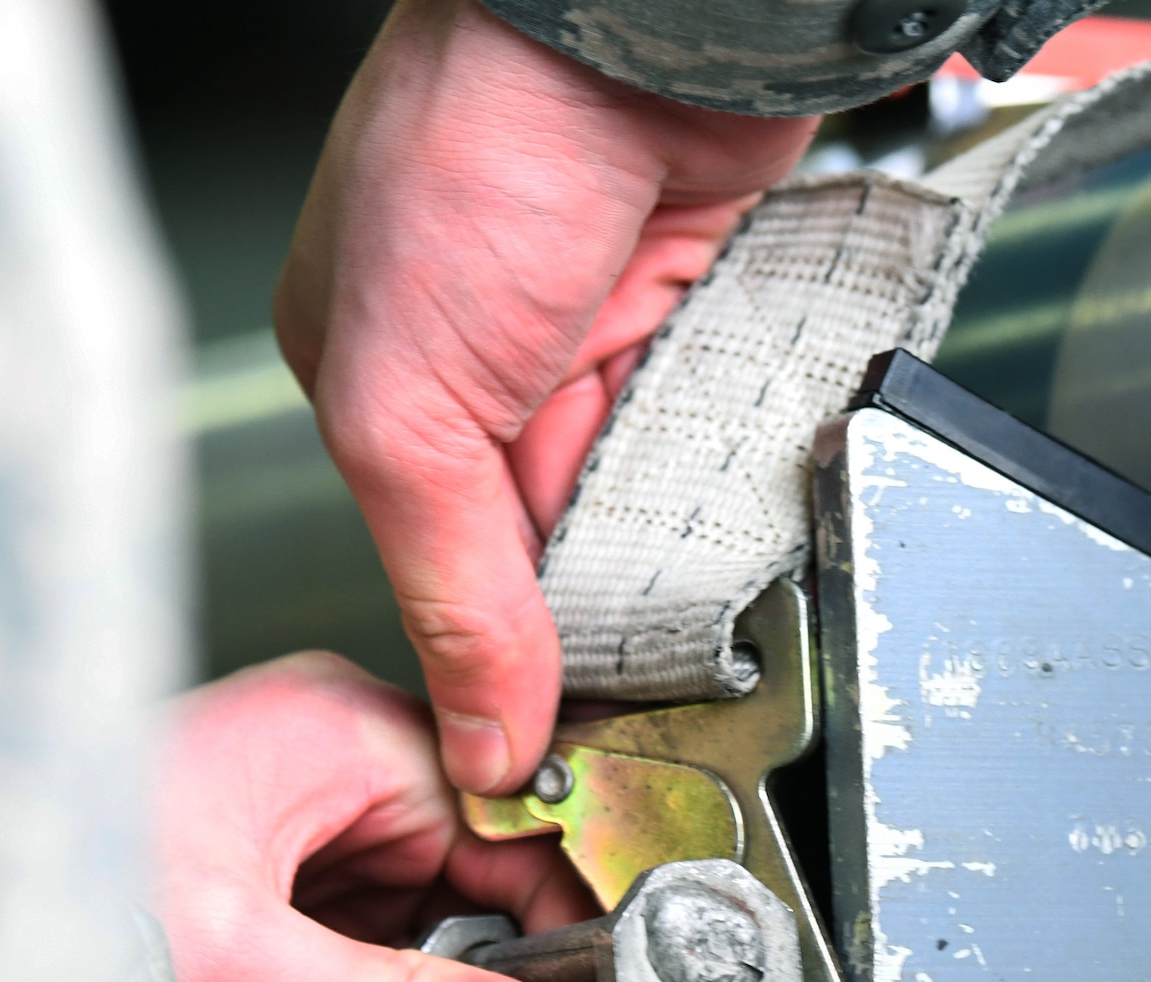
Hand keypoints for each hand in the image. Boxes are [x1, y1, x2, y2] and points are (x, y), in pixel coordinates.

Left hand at [158, 652, 597, 981]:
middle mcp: (346, 764)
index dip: (551, 929)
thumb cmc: (54, 871)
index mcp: (356, 732)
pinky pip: (354, 958)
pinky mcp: (280, 877)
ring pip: (413, 942)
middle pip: (472, 896)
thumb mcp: (238, 963)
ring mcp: (313, 821)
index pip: (525, 823)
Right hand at [275, 0, 816, 794]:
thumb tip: (479, 731)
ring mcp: (597, 328)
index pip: (459, 564)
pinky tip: (766, 523)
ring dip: (689, 545)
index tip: (579, 739)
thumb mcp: (411, 403)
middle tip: (674, 697)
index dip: (518, 656)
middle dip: (616, 607)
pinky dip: (743, 471)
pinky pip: (719, 423)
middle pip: (562, 536)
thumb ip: (452, 579)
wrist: (625, 18)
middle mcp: (489, 363)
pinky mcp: (691, 299)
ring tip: (731, 628)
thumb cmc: (477, 146)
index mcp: (383, 386)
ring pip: (650, 490)